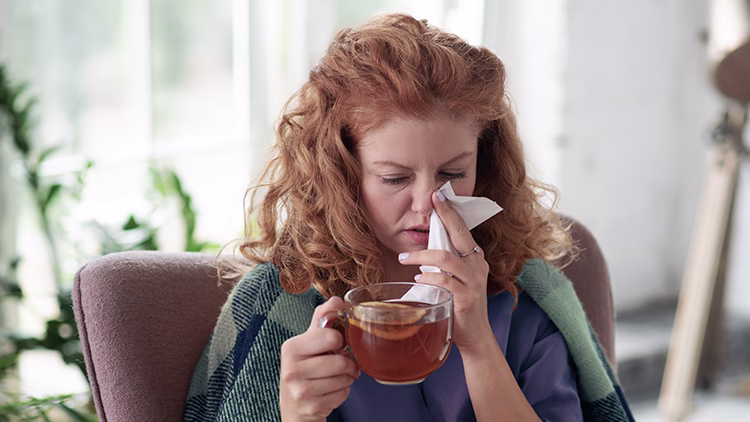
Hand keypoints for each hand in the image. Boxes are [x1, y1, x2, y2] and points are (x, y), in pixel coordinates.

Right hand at [279, 297, 358, 420]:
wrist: (294, 405)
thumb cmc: (304, 368)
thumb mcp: (308, 342)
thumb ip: (322, 319)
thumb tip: (336, 300)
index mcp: (291, 348)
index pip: (331, 337)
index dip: (339, 341)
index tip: (335, 345)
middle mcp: (291, 370)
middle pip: (340, 362)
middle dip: (347, 364)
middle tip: (342, 364)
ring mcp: (300, 391)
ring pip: (344, 379)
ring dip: (346, 378)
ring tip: (335, 377)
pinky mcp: (311, 407)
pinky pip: (342, 394)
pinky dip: (342, 392)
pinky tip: (330, 391)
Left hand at [398, 191, 492, 350]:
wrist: (475, 335)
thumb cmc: (460, 305)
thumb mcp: (455, 279)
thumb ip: (444, 264)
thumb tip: (423, 248)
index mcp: (474, 258)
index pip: (462, 230)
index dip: (450, 212)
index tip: (439, 195)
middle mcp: (477, 266)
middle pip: (459, 234)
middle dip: (445, 216)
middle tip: (431, 201)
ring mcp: (473, 281)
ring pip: (446, 258)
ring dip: (421, 256)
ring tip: (405, 258)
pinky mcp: (466, 297)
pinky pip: (443, 281)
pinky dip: (428, 278)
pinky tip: (418, 279)